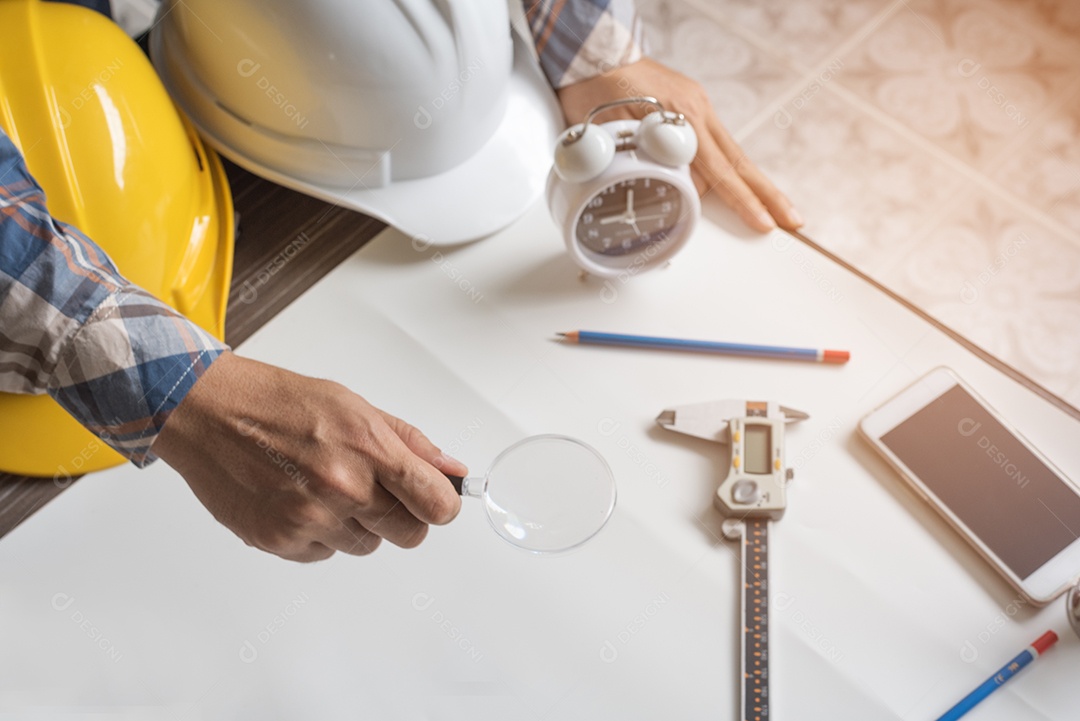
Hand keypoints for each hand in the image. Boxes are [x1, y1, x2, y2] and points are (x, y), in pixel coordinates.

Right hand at [153, 352, 465, 561]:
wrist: (209, 414)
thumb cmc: (279, 402)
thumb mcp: (354, 406)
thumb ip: (408, 442)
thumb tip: (451, 470)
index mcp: (369, 450)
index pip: (437, 504)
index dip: (441, 504)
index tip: (434, 500)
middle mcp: (342, 489)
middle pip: (409, 535)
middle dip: (403, 516)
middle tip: (376, 490)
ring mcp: (310, 520)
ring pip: (367, 546)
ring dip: (357, 524)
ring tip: (325, 486)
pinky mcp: (280, 541)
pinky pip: (324, 554)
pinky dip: (320, 534)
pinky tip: (299, 500)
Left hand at [557, 58, 802, 232]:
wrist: (590, 53)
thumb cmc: (594, 90)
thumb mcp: (612, 131)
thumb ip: (644, 159)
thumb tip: (672, 187)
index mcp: (682, 117)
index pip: (720, 170)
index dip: (742, 200)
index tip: (762, 222)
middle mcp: (697, 110)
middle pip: (739, 162)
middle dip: (767, 195)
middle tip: (792, 219)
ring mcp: (696, 106)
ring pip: (730, 154)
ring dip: (751, 184)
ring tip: (771, 209)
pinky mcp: (689, 106)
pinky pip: (714, 143)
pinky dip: (727, 168)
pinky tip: (737, 184)